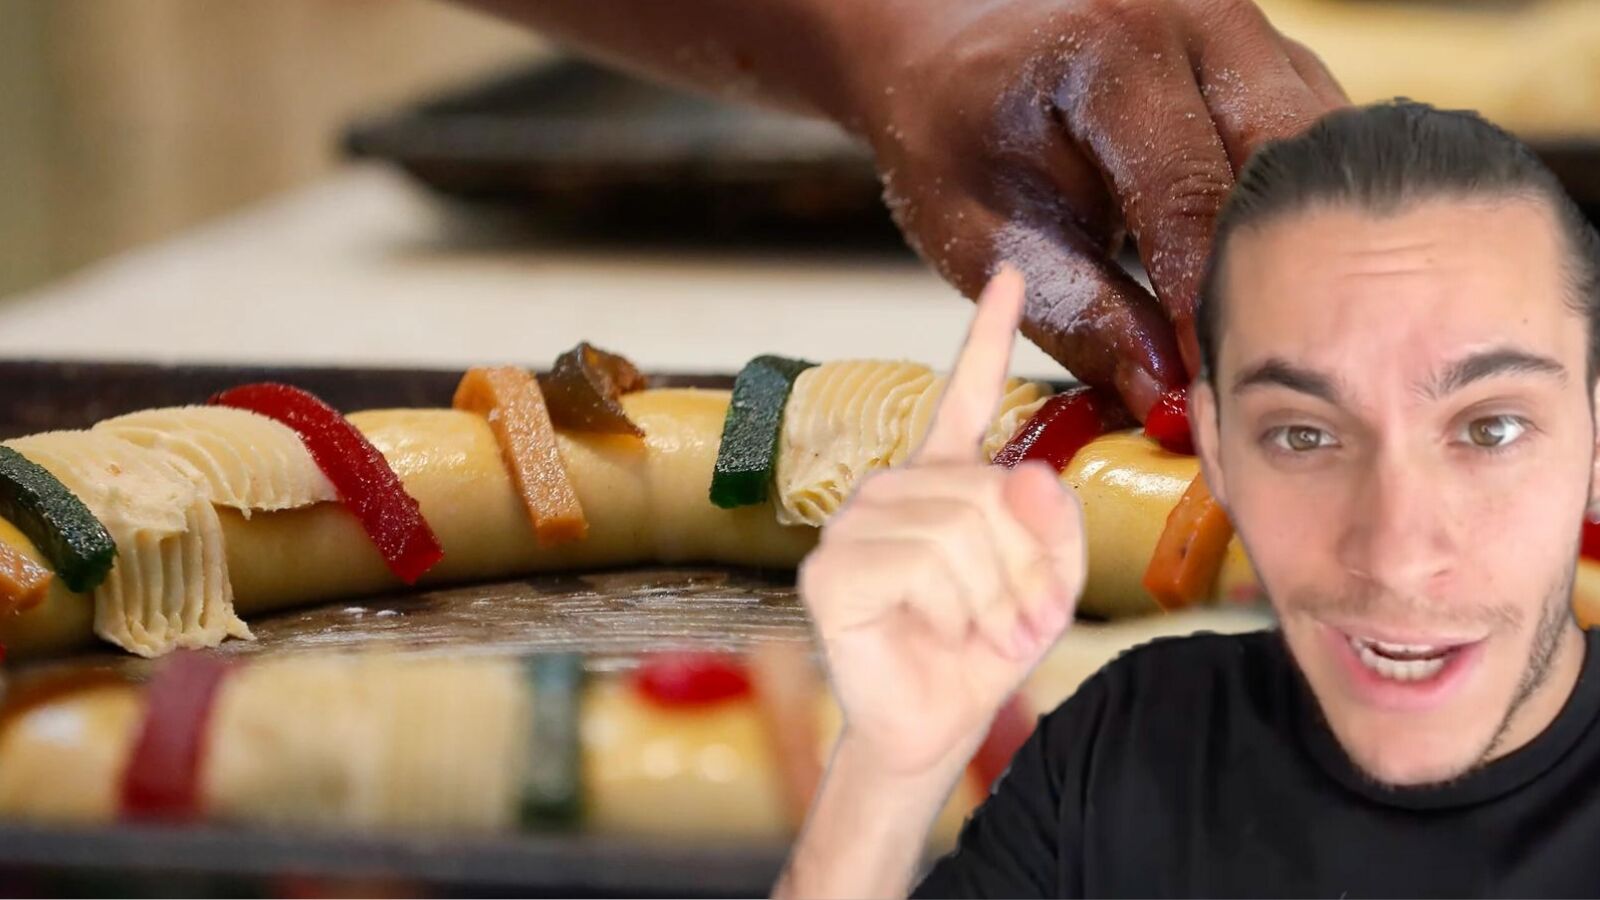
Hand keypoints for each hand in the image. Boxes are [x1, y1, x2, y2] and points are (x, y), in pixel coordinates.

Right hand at [798, 266, 1085, 777]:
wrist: (937, 723)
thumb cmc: (986, 647)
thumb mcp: (1049, 583)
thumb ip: (1056, 525)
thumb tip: (1027, 474)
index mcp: (942, 480)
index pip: (964, 395)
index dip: (986, 334)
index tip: (1007, 272)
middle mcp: (892, 489)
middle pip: (989, 491)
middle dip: (1024, 567)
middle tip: (1017, 619)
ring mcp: (852, 525)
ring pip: (959, 529)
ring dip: (993, 596)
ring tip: (981, 631)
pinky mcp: (830, 571)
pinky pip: (919, 566)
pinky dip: (950, 610)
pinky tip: (931, 629)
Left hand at [839, 0, 1348, 418]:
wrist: (949, 43)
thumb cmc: (952, 134)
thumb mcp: (983, 235)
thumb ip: (1078, 316)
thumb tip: (1169, 400)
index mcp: (1111, 53)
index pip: (1188, 194)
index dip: (1205, 304)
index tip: (1211, 389)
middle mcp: (1196, 22)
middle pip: (1282, 168)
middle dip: (1272, 278)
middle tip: (1251, 374)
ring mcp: (1247, 31)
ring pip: (1319, 157)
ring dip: (1302, 248)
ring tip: (1265, 338)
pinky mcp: (1273, 57)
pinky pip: (1317, 146)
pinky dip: (1304, 218)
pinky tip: (1275, 284)